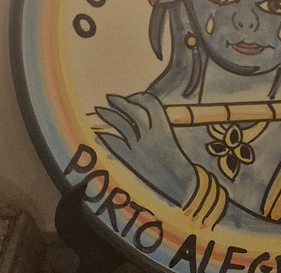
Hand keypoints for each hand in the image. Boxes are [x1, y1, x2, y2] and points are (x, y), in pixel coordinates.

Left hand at [95, 92, 198, 206]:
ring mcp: (140, 147)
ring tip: (100, 109)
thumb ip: (157, 123)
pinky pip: (116, 144)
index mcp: (164, 127)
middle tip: (110, 98)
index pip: (150, 103)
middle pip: (133, 111)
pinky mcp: (132, 159)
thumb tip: (139, 111)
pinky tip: (99, 135)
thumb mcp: (170, 136)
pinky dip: (106, 138)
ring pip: (122, 125)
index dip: (139, 97)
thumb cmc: (176, 159)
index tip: (133, 98)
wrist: (180, 183)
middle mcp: (151, 134)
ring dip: (109, 115)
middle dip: (120, 102)